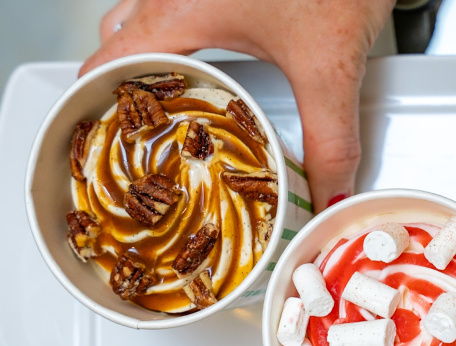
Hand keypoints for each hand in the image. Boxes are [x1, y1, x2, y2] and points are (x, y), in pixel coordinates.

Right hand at [80, 0, 394, 210]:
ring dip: (157, 59)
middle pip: (121, 42)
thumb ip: (329, 139)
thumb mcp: (331, 67)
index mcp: (179, 10)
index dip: (97, 109)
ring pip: (147, 19)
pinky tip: (215, 61)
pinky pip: (178, 7)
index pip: (107, 65)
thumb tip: (327, 189)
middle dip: (131, 90)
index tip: (106, 147)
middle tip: (152, 134)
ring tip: (180, 105)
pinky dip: (183, 38)